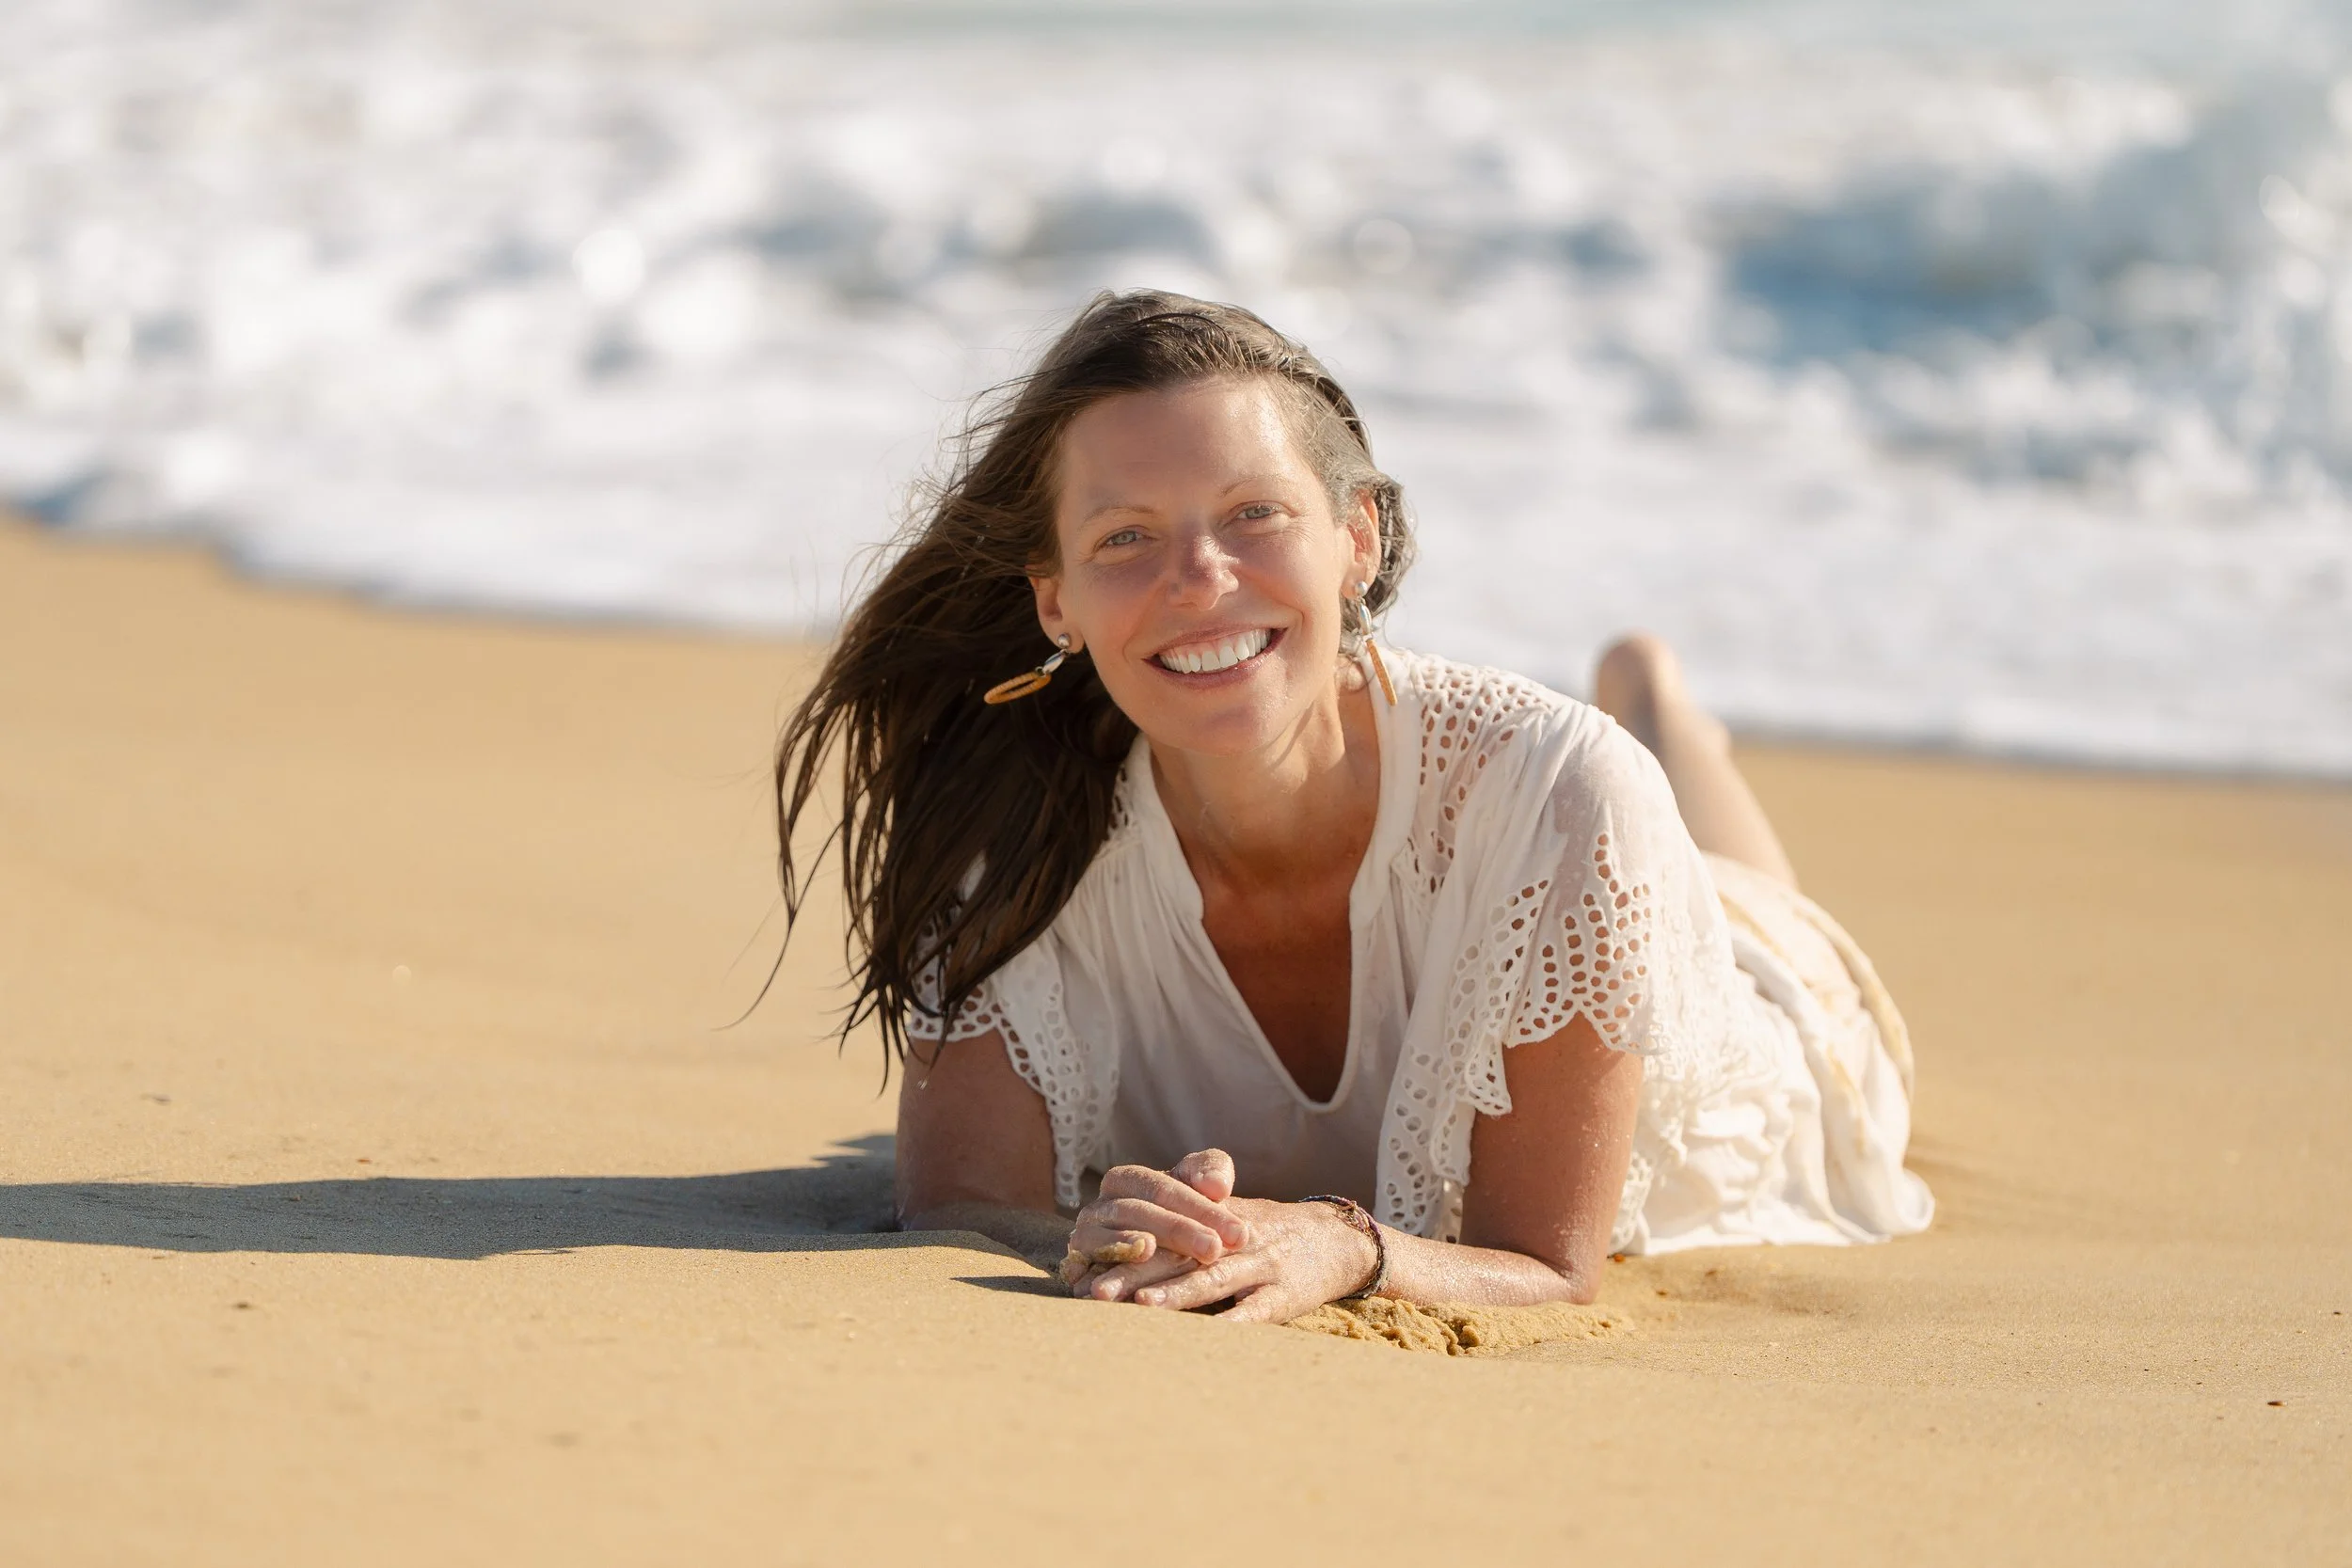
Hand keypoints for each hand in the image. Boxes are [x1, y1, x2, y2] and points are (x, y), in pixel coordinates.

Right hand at [1060, 1149, 1249, 1289]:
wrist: (1159, 1253)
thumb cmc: (1186, 1215)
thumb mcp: (1202, 1186)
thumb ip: (1213, 1172)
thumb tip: (1216, 1185)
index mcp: (1126, 1180)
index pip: (1163, 1188)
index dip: (1201, 1208)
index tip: (1239, 1232)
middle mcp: (1099, 1207)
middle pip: (1137, 1212)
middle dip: (1178, 1230)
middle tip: (1214, 1250)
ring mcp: (1083, 1238)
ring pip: (1104, 1239)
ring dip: (1126, 1246)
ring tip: (1151, 1250)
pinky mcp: (1076, 1269)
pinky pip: (1081, 1272)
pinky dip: (1094, 1275)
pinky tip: (1115, 1289)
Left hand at [1066, 1148, 1380, 1323]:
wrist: (1336, 1240)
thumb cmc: (1266, 1233)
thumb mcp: (1226, 1216)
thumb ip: (1182, 1221)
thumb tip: (1122, 1239)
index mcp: (1211, 1222)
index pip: (1162, 1232)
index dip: (1125, 1249)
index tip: (1086, 1266)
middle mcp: (1232, 1241)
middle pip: (1178, 1257)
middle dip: (1135, 1274)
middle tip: (1095, 1292)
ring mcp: (1261, 1266)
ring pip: (1213, 1280)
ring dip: (1177, 1294)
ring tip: (1140, 1306)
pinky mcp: (1286, 1295)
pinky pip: (1255, 1310)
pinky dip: (1231, 1323)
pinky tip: (1206, 1337)